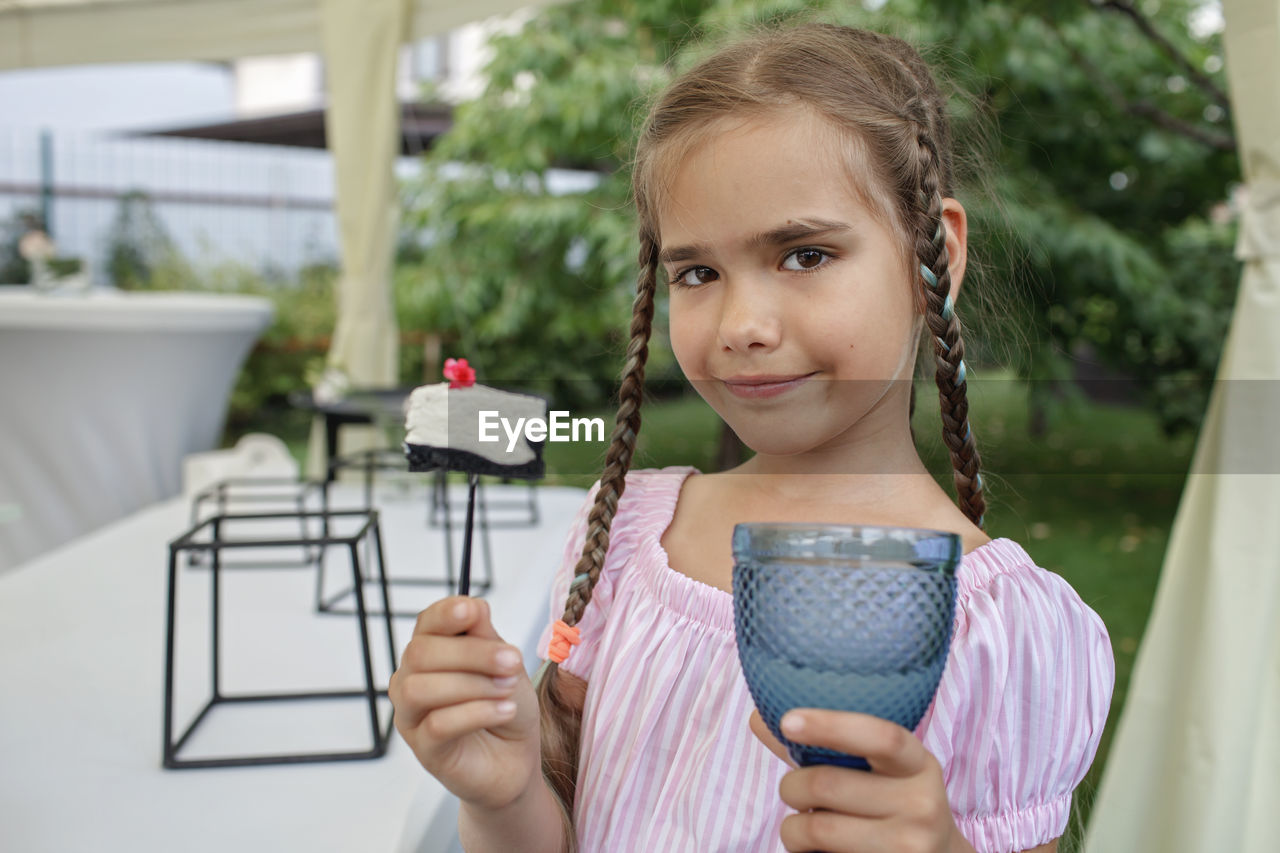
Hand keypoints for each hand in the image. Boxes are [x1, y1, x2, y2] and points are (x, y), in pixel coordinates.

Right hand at [389, 596, 540, 810]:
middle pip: (421, 653)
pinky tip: (503, 710)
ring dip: (472, 684)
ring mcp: (411, 716)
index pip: (425, 623)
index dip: (445, 613)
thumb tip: (473, 604)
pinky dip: (476, 712)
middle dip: (472, 653)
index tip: (472, 610)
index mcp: (430, 651)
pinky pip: (438, 724)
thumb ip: (486, 637)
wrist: (515, 759)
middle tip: (512, 661)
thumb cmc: (504, 704)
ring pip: (420, 688)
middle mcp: (410, 680)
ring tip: (506, 689)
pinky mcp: (424, 750)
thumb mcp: (504, 664)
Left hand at [749, 709, 973, 852]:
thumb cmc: (891, 803)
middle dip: (792, 786)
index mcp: (918, 764)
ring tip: (803, 824)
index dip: (831, 726)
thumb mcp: (877, 770)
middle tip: (793, 790)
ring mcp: (909, 846)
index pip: (881, 737)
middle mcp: (922, 804)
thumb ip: (822, 746)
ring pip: (816, 828)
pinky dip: (803, 852)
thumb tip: (761, 717)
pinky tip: (817, 849)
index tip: (788, 721)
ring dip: (792, 827)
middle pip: (826, 784)